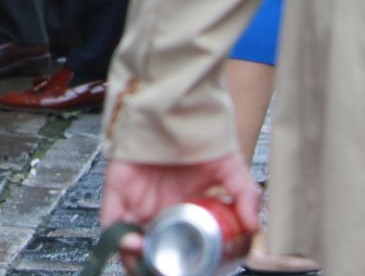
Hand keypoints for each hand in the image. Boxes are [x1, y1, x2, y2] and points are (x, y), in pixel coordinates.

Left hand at [100, 153, 261, 270]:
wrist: (174, 106)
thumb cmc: (199, 137)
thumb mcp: (231, 168)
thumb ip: (245, 195)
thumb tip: (254, 227)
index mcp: (183, 210)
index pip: (178, 245)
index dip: (181, 263)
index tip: (191, 271)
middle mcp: (158, 209)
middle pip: (152, 248)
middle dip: (157, 266)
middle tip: (168, 273)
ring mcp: (136, 201)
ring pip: (128, 241)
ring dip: (136, 259)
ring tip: (150, 266)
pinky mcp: (118, 189)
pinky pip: (111, 220)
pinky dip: (118, 237)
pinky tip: (135, 243)